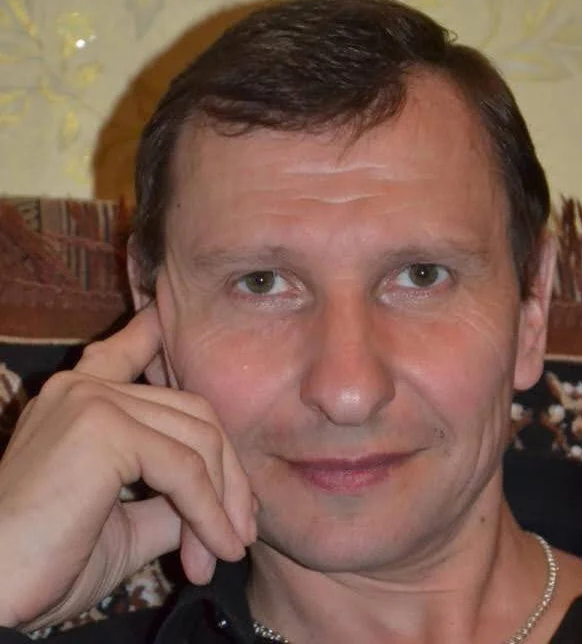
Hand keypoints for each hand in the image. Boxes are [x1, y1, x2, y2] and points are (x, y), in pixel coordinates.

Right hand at [0, 305, 254, 630]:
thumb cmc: (46, 564)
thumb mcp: (125, 523)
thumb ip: (172, 498)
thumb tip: (225, 501)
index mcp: (80, 401)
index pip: (125, 352)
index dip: (150, 332)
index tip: (163, 314)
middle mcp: (85, 388)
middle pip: (193, 414)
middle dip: (227, 476)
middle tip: (239, 532)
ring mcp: (94, 400)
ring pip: (198, 440)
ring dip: (223, 501)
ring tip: (228, 548)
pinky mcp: (103, 426)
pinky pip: (185, 467)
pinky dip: (209, 511)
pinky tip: (216, 548)